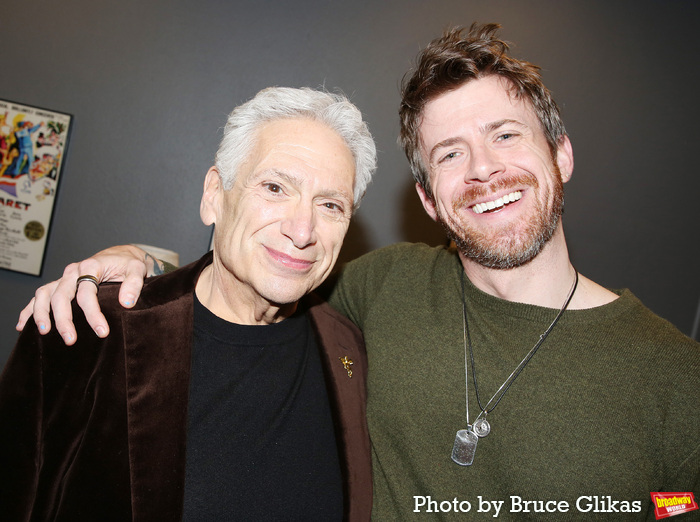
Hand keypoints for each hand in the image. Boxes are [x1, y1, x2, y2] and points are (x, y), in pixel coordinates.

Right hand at [15, 245, 155, 344]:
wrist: (122, 256)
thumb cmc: (129, 264)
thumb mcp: (137, 270)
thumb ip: (134, 285)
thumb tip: (126, 303)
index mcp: (91, 266)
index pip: (87, 292)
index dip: (93, 313)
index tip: (102, 332)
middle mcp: (73, 271)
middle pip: (61, 295)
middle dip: (64, 319)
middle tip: (70, 339)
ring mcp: (64, 278)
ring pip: (44, 294)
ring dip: (41, 313)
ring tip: (44, 332)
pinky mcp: (60, 284)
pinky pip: (40, 296)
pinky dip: (30, 310)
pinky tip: (22, 326)